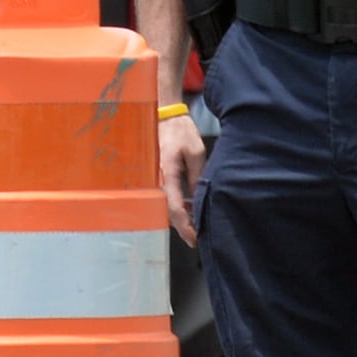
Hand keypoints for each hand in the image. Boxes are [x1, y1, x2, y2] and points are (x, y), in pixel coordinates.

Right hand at [158, 111, 205, 242]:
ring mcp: (155, 180)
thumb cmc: (181, 133)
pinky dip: (177, 207)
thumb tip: (201, 200)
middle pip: (168, 213)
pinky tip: (189, 208)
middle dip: (183, 227)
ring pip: (166, 208)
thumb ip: (198, 177)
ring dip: (180, 218)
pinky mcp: (157, 179)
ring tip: (196, 223)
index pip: (175, 208)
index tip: (196, 238)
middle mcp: (157, 180)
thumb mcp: (196, 153)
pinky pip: (165, 198)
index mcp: (168, 173)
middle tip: (198, 236)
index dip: (186, 226)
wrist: (164, 118)